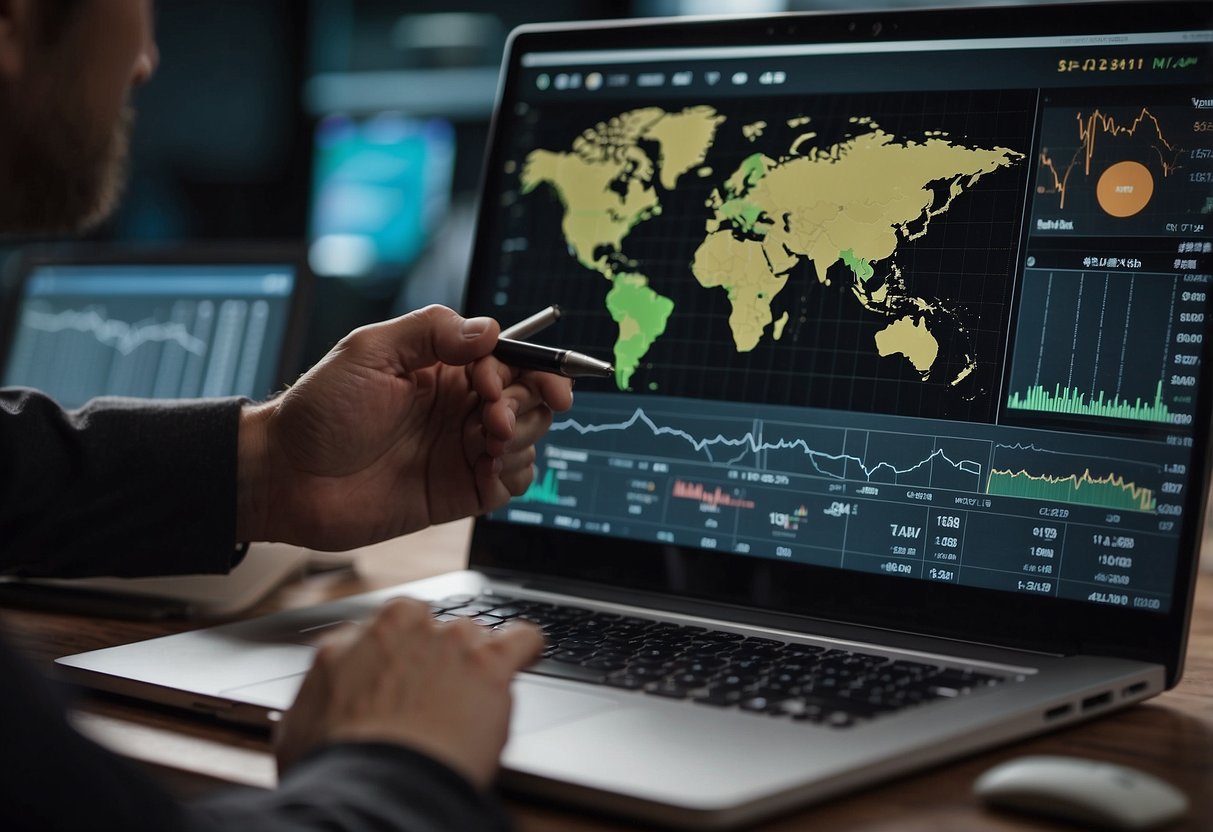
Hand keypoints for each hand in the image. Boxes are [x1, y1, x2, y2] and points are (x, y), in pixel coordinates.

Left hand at [236, 305, 572, 548]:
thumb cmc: (318, 412)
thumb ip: (432, 331)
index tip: (511, 383)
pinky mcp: (458, 492)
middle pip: (528, 400)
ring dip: (520, 439)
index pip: (510, 362)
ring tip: (486, 443)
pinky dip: (511, 475)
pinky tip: (484, 470)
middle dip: (526, 406)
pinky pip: (509, 484)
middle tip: (493, 417)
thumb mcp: (370, 352)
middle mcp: (459, 407)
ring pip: (526, 440)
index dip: (528, 370)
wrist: (287, 477)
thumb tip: (488, 330)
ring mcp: (460, 451)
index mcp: (444, 369)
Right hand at [275, 598, 543, 787]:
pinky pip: (522, 638)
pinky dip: (527, 647)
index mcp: (351, 641)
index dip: (396, 661)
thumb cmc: (334, 769)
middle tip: (433, 698)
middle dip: (434, 658)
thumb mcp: (298, 728)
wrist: (376, 787)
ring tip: (472, 700)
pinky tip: (526, 657)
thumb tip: (322, 703)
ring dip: (474, 661)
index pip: (382, 635)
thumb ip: (320, 697)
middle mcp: (402, 629)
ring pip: (473, 635)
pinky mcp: (491, 664)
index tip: (401, 680)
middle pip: (429, 630)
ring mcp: (449, 641)